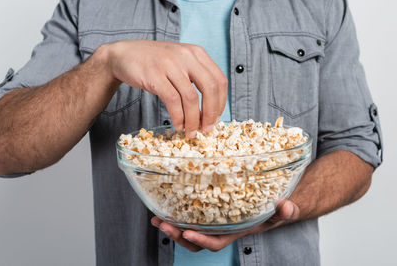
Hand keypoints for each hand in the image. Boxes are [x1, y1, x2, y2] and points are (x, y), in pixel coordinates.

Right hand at [101, 40, 227, 136]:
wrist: (124, 55)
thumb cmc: (154, 63)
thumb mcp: (180, 62)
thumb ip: (196, 78)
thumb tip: (211, 109)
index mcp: (197, 53)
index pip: (219, 80)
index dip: (221, 103)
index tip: (216, 117)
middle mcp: (186, 56)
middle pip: (210, 88)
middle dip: (211, 113)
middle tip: (207, 128)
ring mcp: (170, 64)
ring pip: (191, 97)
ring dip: (193, 119)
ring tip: (190, 131)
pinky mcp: (155, 75)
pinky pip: (173, 100)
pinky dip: (178, 116)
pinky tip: (178, 124)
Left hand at [151, 199, 299, 251]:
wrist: (272, 203)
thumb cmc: (275, 210)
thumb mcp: (282, 210)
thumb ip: (286, 211)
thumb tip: (286, 207)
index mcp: (235, 231)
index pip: (215, 242)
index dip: (201, 240)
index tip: (187, 232)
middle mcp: (221, 228)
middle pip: (195, 240)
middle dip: (177, 235)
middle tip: (161, 222)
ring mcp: (213, 219)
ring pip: (188, 229)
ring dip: (171, 226)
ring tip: (156, 217)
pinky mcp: (209, 208)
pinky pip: (190, 214)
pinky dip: (177, 211)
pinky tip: (165, 201)